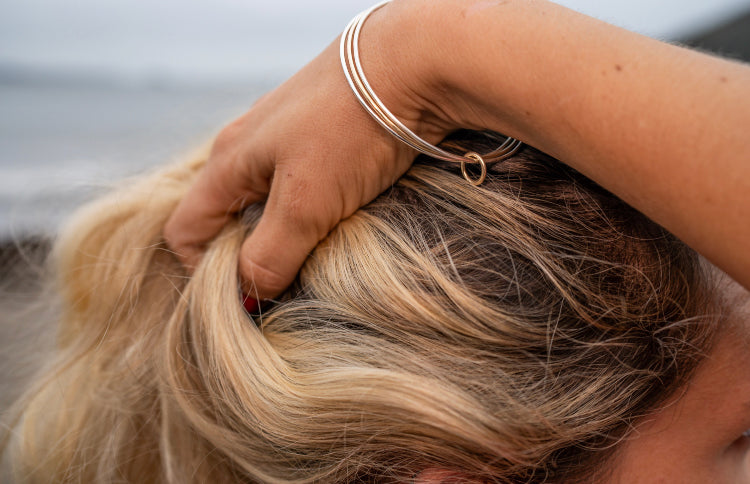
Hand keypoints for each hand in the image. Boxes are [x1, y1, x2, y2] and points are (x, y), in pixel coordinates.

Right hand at [163, 4, 449, 299]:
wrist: (414, 64)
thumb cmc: (352, 129)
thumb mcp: (306, 203)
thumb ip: (270, 254)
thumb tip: (248, 293)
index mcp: (228, 160)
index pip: (185, 229)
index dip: (203, 271)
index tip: (247, 296)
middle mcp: (248, 145)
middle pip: (223, 215)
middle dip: (247, 254)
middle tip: (286, 279)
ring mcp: (285, 135)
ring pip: (264, 200)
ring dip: (282, 233)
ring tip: (317, 250)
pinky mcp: (322, 133)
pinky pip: (298, 182)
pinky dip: (309, 210)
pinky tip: (339, 217)